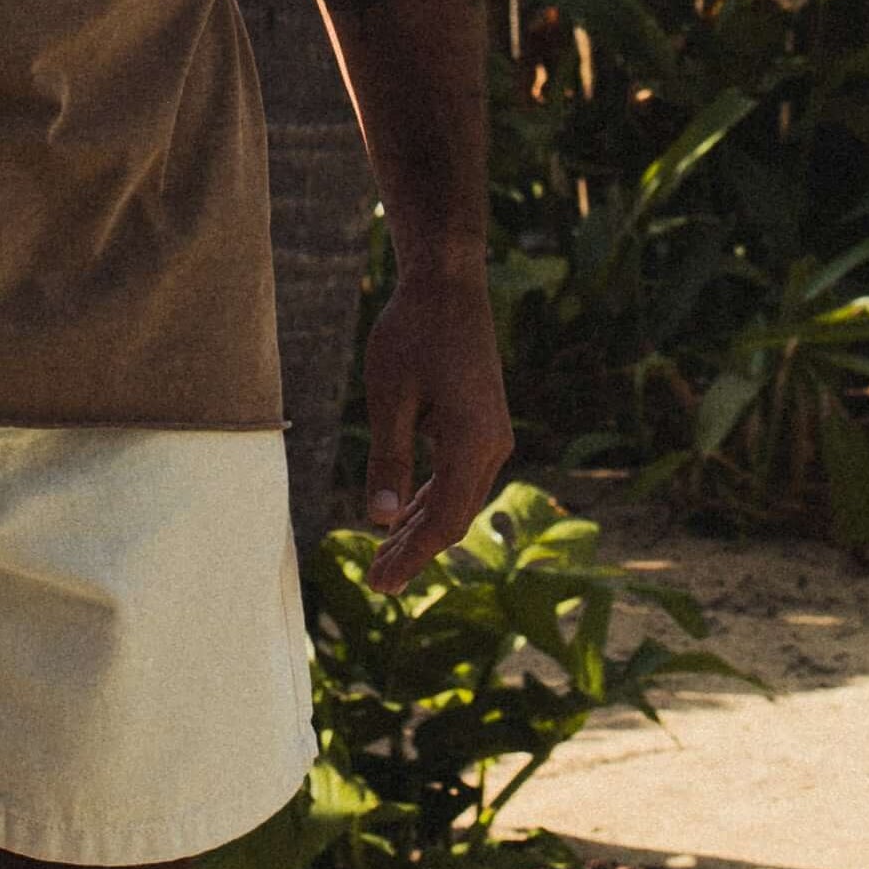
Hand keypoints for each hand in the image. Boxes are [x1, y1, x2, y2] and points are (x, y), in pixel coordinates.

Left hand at [353, 261, 510, 594]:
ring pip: (457, 499)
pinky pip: (458, 475)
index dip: (413, 558)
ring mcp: (492, 434)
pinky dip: (431, 498)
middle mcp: (492, 445)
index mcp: (473, 442)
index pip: (445, 522)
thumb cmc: (413, 332)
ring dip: (422, 528)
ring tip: (385, 558)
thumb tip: (381, 521)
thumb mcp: (389, 396)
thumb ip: (388, 460)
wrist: (447, 283)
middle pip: (454, 516)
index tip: (381, 585)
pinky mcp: (483, 423)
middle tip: (376, 582)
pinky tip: (405, 515)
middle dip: (415, 551)